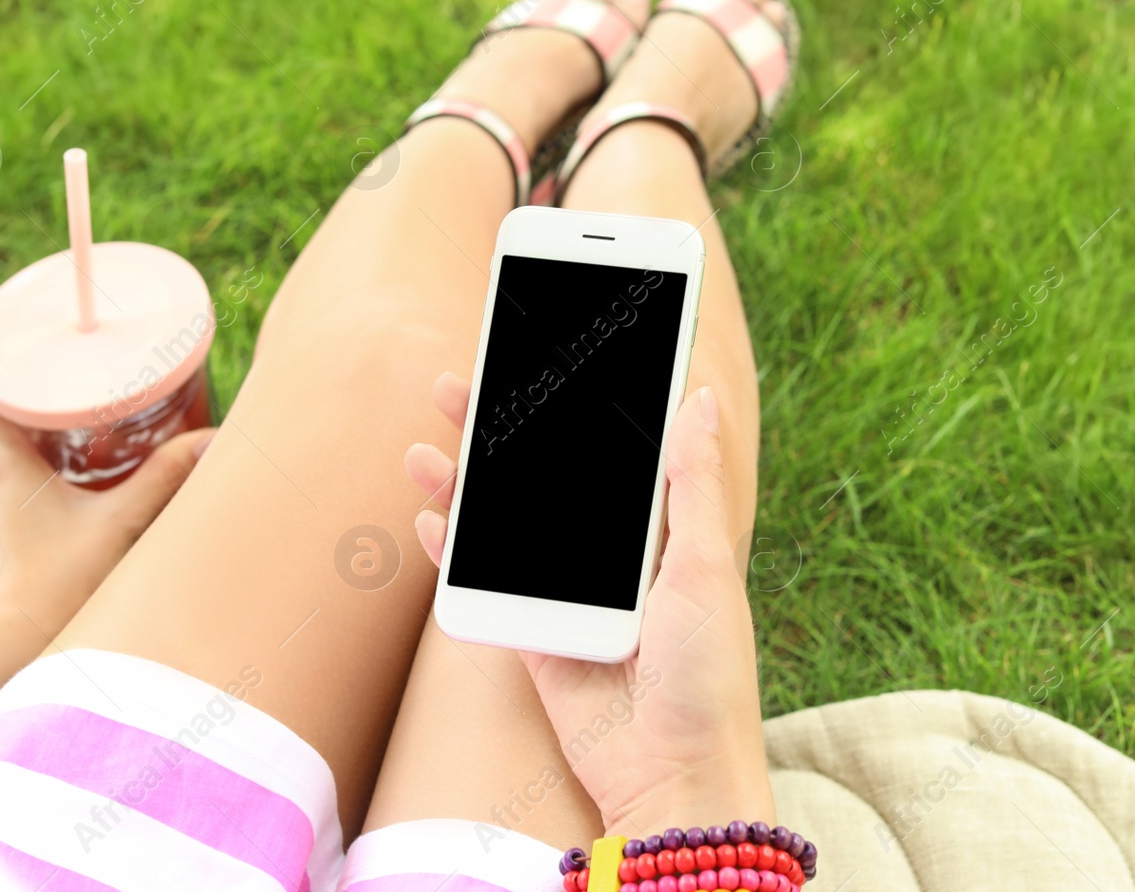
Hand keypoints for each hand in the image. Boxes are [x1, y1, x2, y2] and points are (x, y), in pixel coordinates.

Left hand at [0, 375, 213, 634]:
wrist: (12, 649)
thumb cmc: (59, 587)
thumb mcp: (121, 524)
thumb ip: (166, 478)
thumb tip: (212, 438)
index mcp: (0, 463)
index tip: (34, 343)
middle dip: (34, 387)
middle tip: (80, 373)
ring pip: (1, 445)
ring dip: (36, 425)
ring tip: (85, 414)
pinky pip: (10, 477)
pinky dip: (38, 461)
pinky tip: (79, 468)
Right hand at [405, 373, 774, 836]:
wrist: (675, 777)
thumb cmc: (709, 675)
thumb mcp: (707, 567)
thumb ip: (692, 483)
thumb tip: (698, 397)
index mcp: (657, 532)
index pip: (606, 451)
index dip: (570, 404)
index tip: (535, 358)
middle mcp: (609, 557)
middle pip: (542, 477)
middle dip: (498, 433)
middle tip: (456, 387)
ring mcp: (568, 597)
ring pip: (505, 524)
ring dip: (463, 486)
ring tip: (425, 450)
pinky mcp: (534, 638)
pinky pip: (485, 585)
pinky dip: (455, 554)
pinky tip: (431, 521)